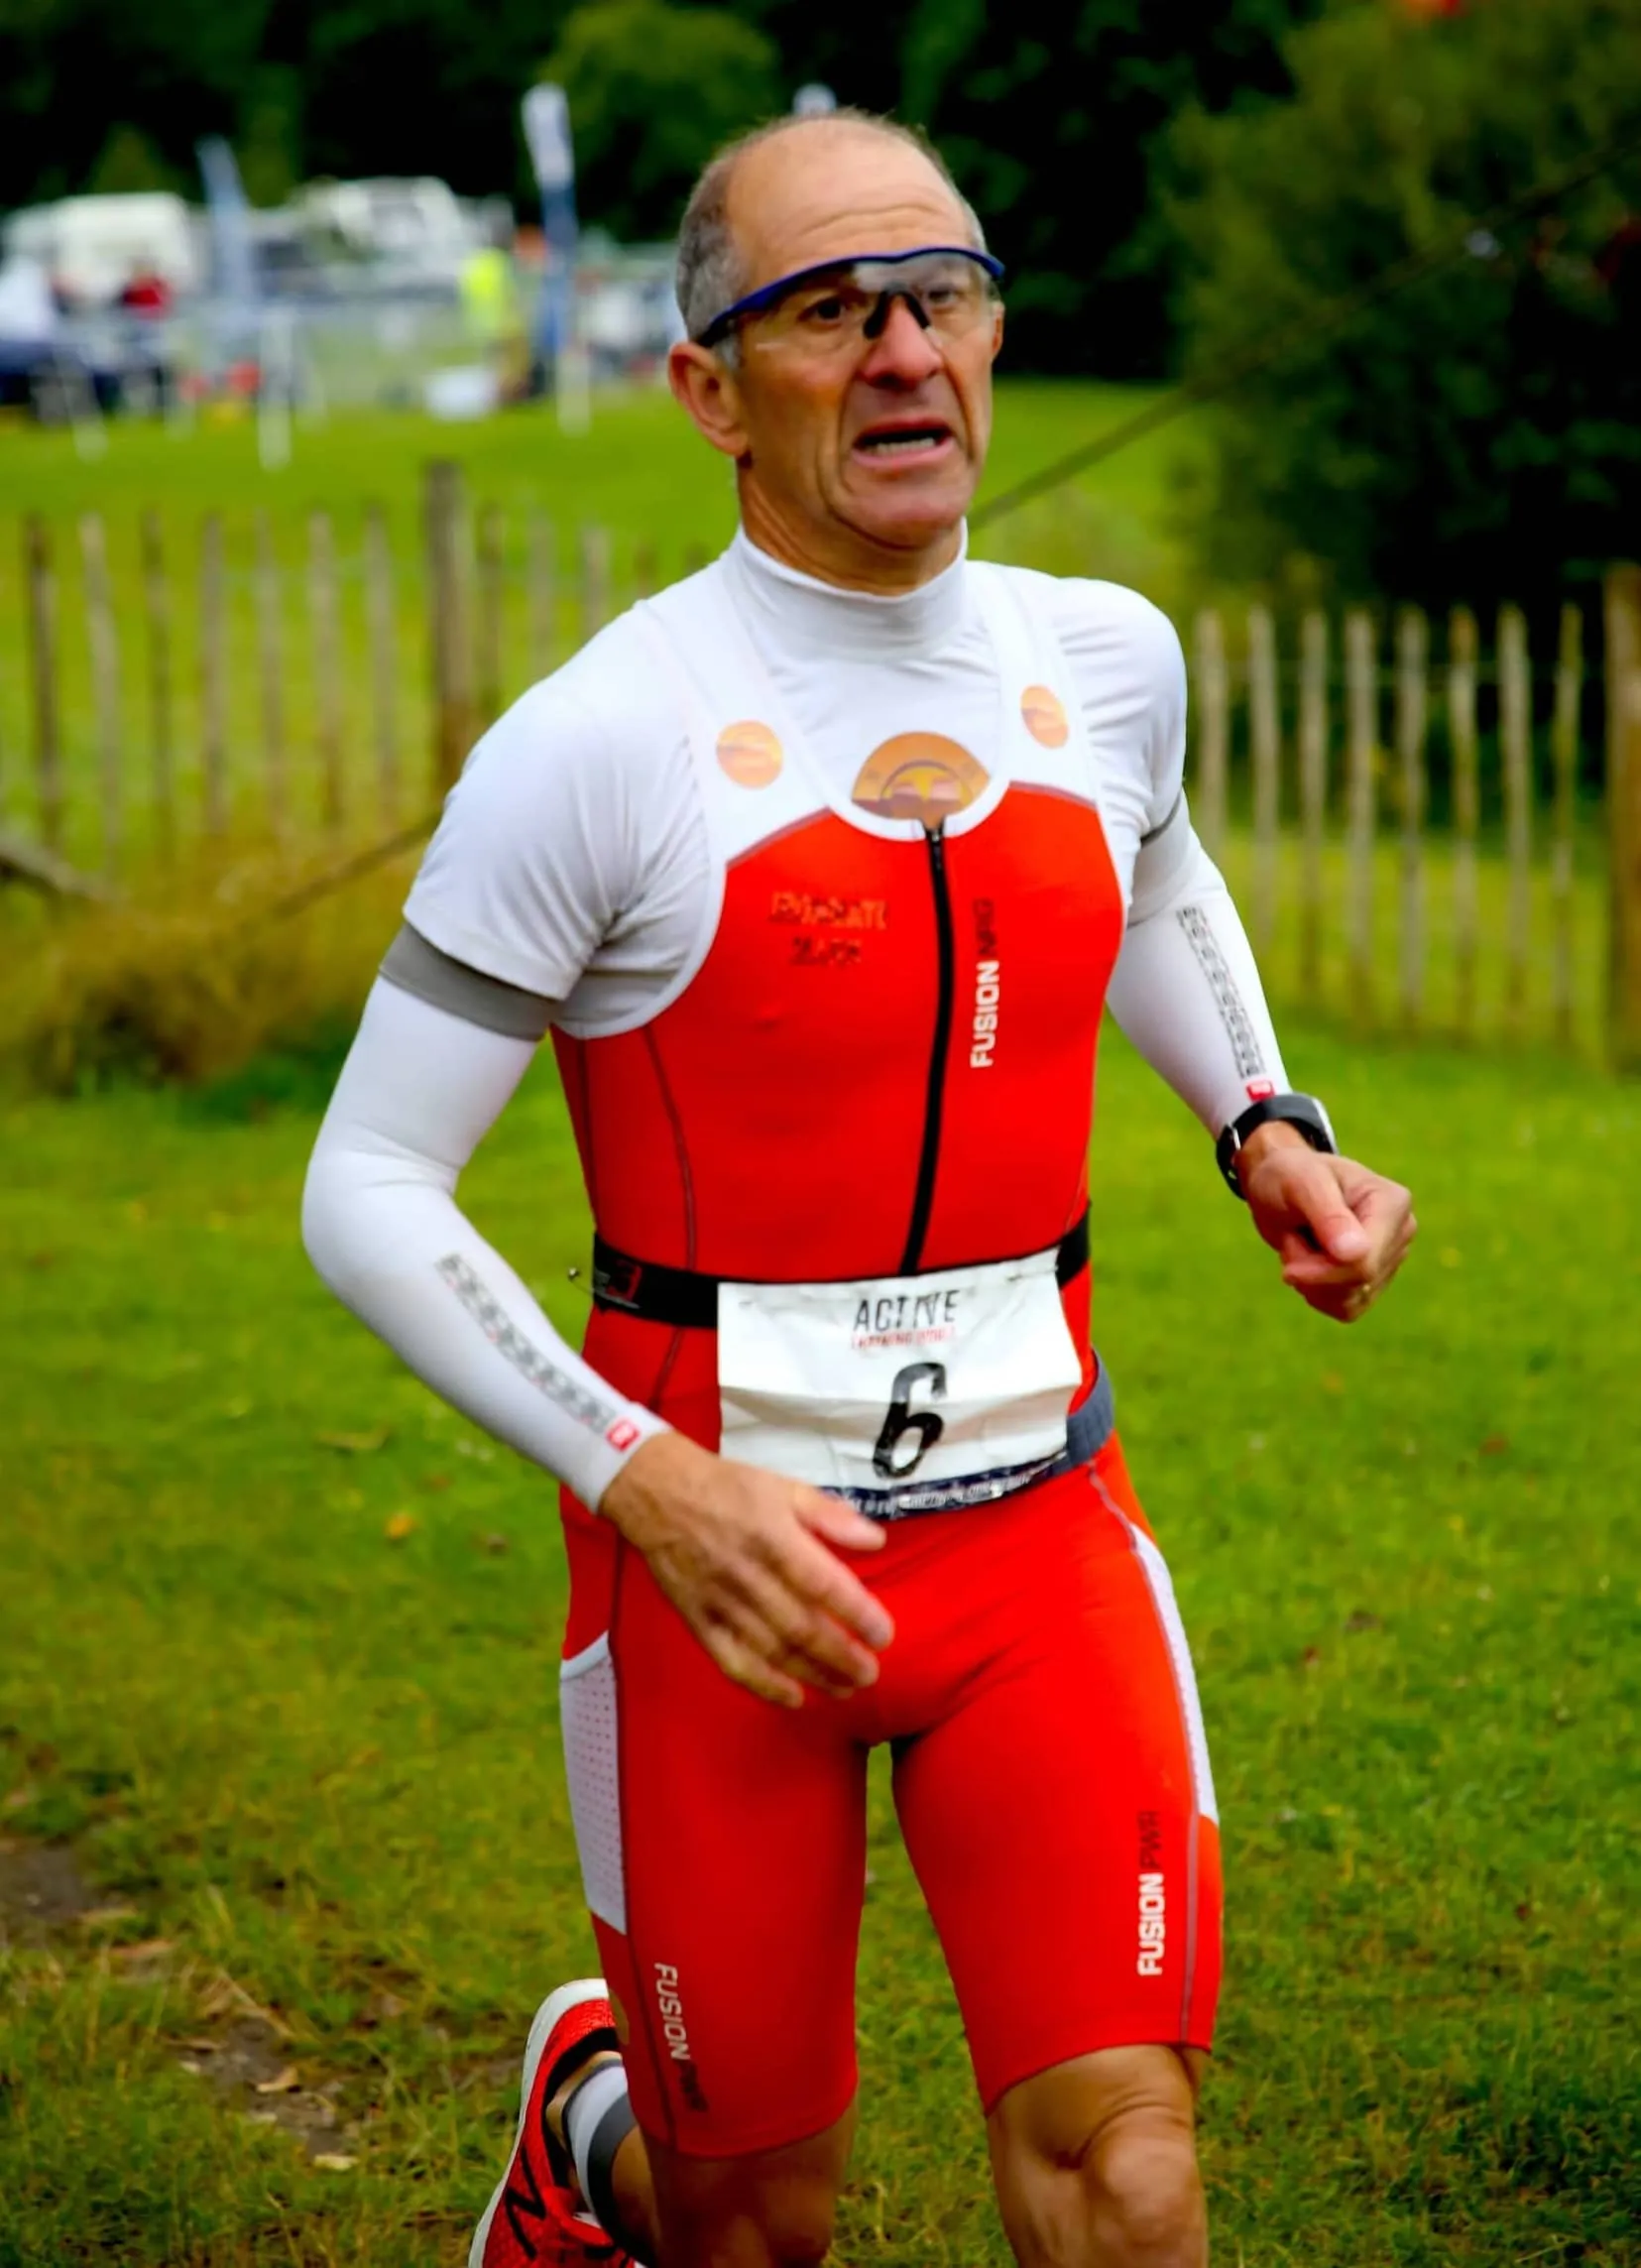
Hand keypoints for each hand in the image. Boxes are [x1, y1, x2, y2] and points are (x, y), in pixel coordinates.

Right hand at [598, 1430, 894, 1708]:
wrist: (657, 1493)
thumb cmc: (728, 1488)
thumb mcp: (784, 1486)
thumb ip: (830, 1516)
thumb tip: (876, 1540)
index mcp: (773, 1536)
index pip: (822, 1583)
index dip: (856, 1613)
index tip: (883, 1635)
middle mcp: (747, 1574)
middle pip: (800, 1626)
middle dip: (840, 1656)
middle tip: (871, 1673)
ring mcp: (720, 1602)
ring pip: (771, 1650)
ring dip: (812, 1675)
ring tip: (846, 1688)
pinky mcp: (698, 1621)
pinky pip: (732, 1661)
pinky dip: (763, 1685)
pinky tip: (794, 1699)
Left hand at [1239, 1123, 1416, 1322]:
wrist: (1281, 1185)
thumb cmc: (1290, 1175)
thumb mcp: (1302, 1184)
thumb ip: (1329, 1215)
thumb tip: (1357, 1254)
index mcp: (1393, 1203)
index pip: (1366, 1262)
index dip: (1322, 1271)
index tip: (1288, 1267)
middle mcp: (1401, 1232)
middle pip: (1358, 1283)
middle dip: (1313, 1271)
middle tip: (1293, 1238)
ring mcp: (1390, 1259)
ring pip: (1350, 1300)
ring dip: (1312, 1282)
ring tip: (1303, 1244)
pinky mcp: (1373, 1281)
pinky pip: (1346, 1309)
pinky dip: (1318, 1293)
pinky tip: (1311, 1264)